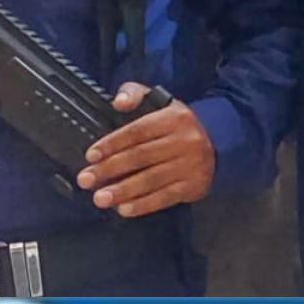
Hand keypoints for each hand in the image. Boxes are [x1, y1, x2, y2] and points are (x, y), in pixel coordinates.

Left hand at [76, 84, 214, 217]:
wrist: (217, 143)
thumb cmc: (176, 125)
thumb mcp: (159, 102)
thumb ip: (134, 94)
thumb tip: (118, 103)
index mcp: (173, 118)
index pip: (137, 131)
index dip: (112, 143)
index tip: (90, 156)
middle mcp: (184, 140)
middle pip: (141, 156)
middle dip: (110, 169)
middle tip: (85, 180)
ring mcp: (190, 165)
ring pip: (151, 179)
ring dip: (123, 191)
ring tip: (100, 198)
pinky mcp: (193, 185)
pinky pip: (165, 197)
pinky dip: (143, 205)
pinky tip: (124, 209)